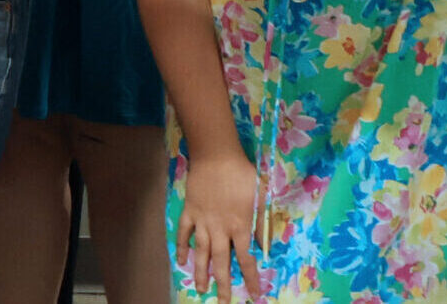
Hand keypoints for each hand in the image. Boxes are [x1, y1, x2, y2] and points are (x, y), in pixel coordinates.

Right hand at [175, 151, 264, 301]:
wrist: (216, 156)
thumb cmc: (242, 174)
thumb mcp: (261, 197)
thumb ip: (261, 221)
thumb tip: (264, 243)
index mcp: (240, 226)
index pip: (246, 259)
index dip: (250, 278)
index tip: (253, 294)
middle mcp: (220, 229)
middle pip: (221, 262)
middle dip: (223, 284)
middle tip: (223, 302)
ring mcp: (202, 221)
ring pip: (201, 253)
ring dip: (200, 272)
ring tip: (200, 288)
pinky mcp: (190, 212)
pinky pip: (184, 233)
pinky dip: (183, 247)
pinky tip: (182, 260)